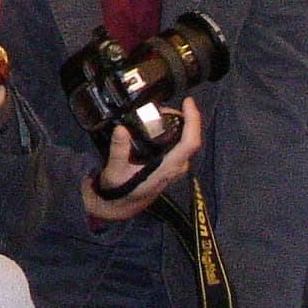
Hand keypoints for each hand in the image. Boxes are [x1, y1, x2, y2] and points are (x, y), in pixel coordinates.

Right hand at [81, 99, 201, 220]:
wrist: (122, 205)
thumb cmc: (120, 190)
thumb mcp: (115, 171)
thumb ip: (118, 151)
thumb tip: (121, 129)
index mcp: (167, 168)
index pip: (190, 142)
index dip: (193, 120)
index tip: (187, 102)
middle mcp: (177, 167)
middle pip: (191, 138)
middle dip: (183, 117)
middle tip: (162, 106)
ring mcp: (176, 168)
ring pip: (187, 141)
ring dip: (179, 124)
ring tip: (160, 112)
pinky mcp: (172, 167)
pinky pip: (181, 145)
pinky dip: (175, 131)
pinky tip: (161, 124)